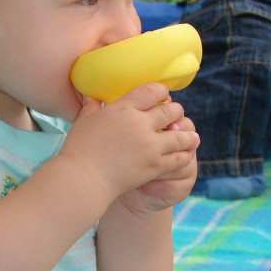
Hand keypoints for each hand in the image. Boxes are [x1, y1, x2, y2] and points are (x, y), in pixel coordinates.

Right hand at [62, 84, 199, 207]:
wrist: (84, 179)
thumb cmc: (78, 149)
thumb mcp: (83, 122)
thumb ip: (91, 107)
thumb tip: (91, 97)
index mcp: (123, 108)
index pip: (152, 91)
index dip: (161, 92)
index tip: (162, 96)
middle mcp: (141, 124)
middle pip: (171, 111)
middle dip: (176, 112)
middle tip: (176, 116)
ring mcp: (150, 146)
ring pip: (180, 135)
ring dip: (187, 134)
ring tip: (192, 136)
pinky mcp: (154, 165)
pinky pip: (178, 157)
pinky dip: (184, 154)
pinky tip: (185, 153)